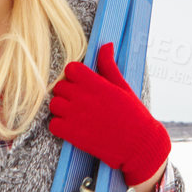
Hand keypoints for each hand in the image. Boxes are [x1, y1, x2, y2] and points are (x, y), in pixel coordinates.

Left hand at [49, 43, 170, 189]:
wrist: (139, 146)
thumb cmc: (133, 115)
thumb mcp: (123, 87)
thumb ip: (109, 65)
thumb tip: (106, 45)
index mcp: (97, 84)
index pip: (71, 69)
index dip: (75, 75)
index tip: (82, 83)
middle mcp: (84, 98)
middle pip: (60, 86)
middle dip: (67, 92)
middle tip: (79, 101)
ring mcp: (76, 116)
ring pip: (54, 104)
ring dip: (61, 109)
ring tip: (74, 114)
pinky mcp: (72, 135)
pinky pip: (53, 125)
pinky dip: (59, 127)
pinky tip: (71, 128)